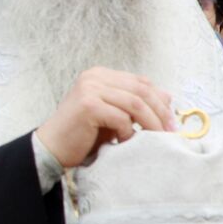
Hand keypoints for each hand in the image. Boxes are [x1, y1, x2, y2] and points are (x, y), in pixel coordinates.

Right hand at [36, 67, 176, 167]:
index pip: (141, 82)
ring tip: (155, 139)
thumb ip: (133, 103)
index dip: (160, 100)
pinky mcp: (88, 105)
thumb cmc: (81, 134)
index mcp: (100, 75)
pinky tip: (125, 142)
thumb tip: (168, 96)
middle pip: (141, 91)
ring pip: (135, 103)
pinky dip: (128, 132)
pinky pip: (121, 117)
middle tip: (170, 131)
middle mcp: (94, 77)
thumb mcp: (112, 114)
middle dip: (160, 112)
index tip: (171, 121)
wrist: (51, 148)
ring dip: (150, 123)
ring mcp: (90, 89)